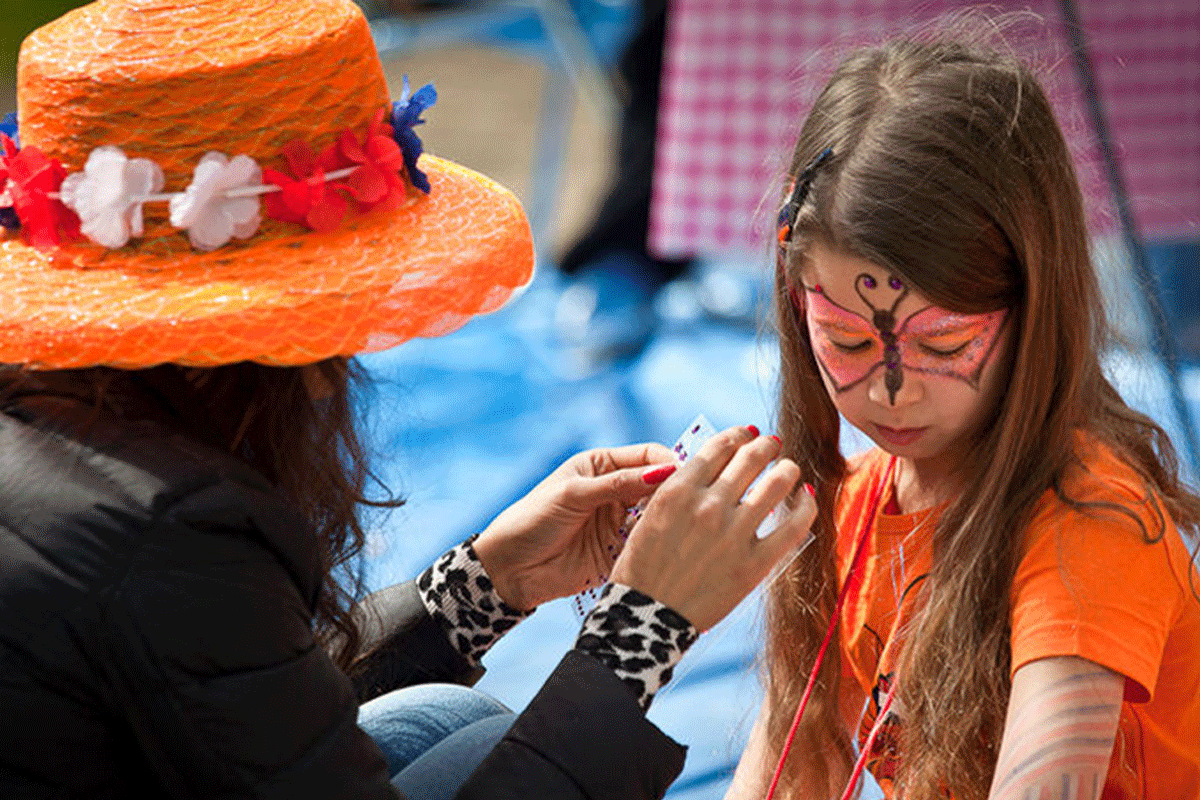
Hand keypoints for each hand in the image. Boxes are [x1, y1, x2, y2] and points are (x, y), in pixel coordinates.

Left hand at [473, 442, 677, 610]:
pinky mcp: (621, 552)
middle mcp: (616, 490)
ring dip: (671, 520)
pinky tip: (671, 548)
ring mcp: (620, 522)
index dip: (669, 463)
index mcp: (603, 465)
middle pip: (659, 485)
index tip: (686, 477)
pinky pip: (649, 545)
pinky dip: (661, 545)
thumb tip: (665, 471)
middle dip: (676, 493)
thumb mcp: (573, 494)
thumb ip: (618, 484)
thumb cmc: (532, 520)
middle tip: (692, 504)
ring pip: (659, 516)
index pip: (648, 455)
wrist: (509, 569)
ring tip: (685, 527)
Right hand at [609, 426, 815, 630]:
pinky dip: (805, 505)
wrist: (645, 619)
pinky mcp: (754, 564)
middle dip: (766, 446)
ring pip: (778, 481)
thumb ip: (680, 490)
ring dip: (787, 469)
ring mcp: (733, 534)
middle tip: (773, 447)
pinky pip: (793, 525)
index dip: (739, 435)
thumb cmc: (642, 569)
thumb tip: (712, 469)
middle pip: (752, 457)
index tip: (747, 435)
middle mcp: (708, 505)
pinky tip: (807, 498)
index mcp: (678, 490)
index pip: (719, 446)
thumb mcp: (649, 516)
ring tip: (789, 470)